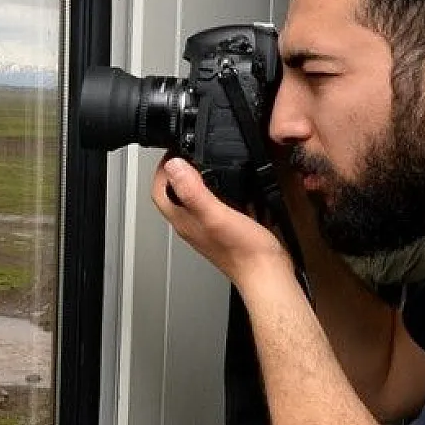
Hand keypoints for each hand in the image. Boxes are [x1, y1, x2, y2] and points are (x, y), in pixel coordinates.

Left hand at [151, 155, 292, 286]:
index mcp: (184, 220)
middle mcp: (191, 224)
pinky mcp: (223, 228)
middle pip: (173, 193)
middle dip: (177, 170)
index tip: (174, 151)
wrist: (266, 273)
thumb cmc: (244, 252)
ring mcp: (207, 226)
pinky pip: (212, 204)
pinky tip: (229, 184)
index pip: (159, 191)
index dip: (162, 168)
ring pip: (192, 198)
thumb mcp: (216, 214)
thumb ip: (193, 192)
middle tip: (187, 152)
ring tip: (205, 161)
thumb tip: (174, 166)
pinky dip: (216, 190)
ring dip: (196, 178)